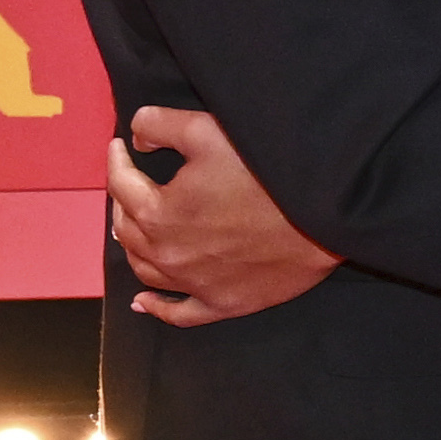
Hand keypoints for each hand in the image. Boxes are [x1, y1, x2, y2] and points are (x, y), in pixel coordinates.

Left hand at [110, 111, 335, 325]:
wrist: (324, 213)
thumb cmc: (266, 171)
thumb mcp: (207, 130)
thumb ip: (159, 125)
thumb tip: (135, 136)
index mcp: (158, 212)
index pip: (121, 183)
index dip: (116, 159)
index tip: (120, 146)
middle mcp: (168, 254)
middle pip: (127, 228)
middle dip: (123, 200)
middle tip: (130, 183)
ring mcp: (194, 284)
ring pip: (145, 269)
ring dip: (133, 246)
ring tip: (134, 228)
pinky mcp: (222, 303)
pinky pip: (178, 314)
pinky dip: (156, 308)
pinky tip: (143, 302)